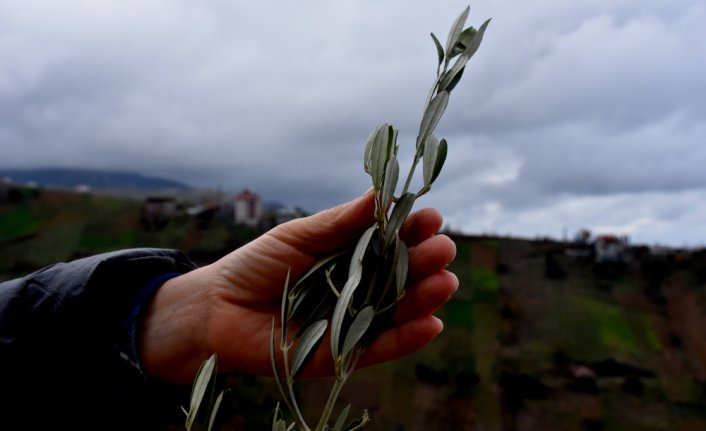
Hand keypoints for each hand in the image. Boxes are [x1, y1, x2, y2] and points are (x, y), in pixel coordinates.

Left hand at [139, 189, 457, 383]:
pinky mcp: (342, 354)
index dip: (412, 230)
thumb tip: (381, 194)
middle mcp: (358, 288)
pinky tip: (433, 324)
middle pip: (401, 277)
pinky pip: (379, 348)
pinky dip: (407, 339)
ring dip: (424, 299)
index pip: (391, 242)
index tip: (432, 216)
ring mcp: (353, 321)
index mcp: (351, 255)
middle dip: (424, 262)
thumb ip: (341, 222)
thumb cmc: (256, 264)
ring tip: (445, 282)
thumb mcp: (300, 235)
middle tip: (443, 249)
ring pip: (397, 311)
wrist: (216, 309)